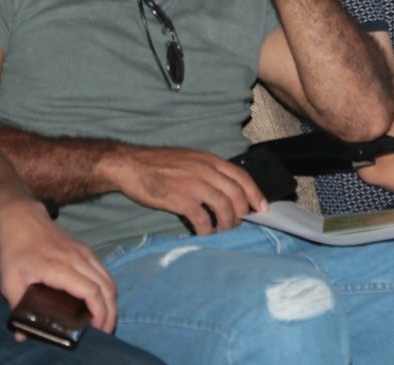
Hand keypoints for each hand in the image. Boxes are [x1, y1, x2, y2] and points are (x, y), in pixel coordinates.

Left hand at [0, 198, 119, 332]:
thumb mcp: (9, 280)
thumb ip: (17, 308)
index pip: (91, 292)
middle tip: (104, 332)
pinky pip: (104, 272)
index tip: (97, 330)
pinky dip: (107, 289)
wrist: (22, 218)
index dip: (98, 313)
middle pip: (106, 288)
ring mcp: (85, 252)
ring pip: (109, 279)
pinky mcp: (86, 249)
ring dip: (111, 301)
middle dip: (110, 312)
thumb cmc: (15, 249)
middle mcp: (78, 259)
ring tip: (103, 320)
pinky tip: (99, 301)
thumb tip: (21, 335)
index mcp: (60, 268)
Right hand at [103, 146, 267, 235]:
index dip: (255, 193)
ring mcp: (194, 184)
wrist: (131, 165)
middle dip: (242, 213)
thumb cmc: (158, 164)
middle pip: (237, 194)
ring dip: (227, 224)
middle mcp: (206, 170)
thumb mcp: (189, 159)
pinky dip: (207, 230)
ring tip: (222, 231)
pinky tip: (204, 234)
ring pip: (225, 208)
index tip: (262, 208)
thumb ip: (207, 171)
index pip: (242, 176)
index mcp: (209, 160)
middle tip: (238, 224)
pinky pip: (203, 219)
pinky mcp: (181, 199)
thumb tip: (224, 189)